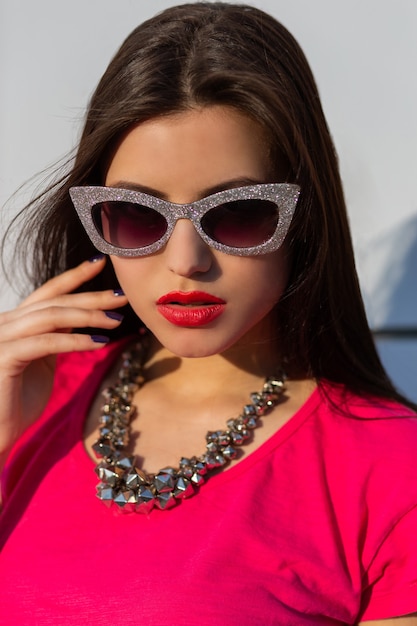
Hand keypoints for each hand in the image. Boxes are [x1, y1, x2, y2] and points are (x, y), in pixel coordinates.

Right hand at [0, 256, 127, 461]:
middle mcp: (4, 324)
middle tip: (121, 297)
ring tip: (115, 321)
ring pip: (50, 316)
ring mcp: (0, 339)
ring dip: (87, 316)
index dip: (73, 276)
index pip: (47, 293)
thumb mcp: (40, 362)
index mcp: (14, 323)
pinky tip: (99, 342)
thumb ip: (54, 338)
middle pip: (53, 302)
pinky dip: (74, 340)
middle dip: (90, 296)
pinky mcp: (2, 358)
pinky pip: (44, 342)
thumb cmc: (16, 403)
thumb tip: (79, 320)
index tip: (100, 263)